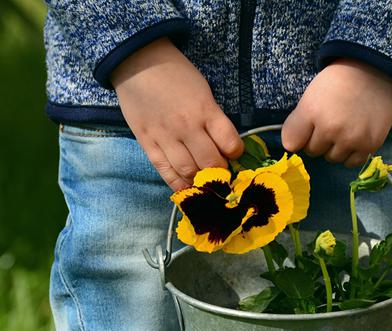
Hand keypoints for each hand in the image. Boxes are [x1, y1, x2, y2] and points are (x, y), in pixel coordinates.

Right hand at [111, 38, 243, 190]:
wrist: (137, 62)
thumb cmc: (176, 74)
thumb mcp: (203, 90)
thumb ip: (213, 118)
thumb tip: (223, 145)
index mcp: (205, 110)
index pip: (230, 143)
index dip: (236, 153)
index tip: (233, 153)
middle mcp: (187, 127)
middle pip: (211, 163)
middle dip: (220, 172)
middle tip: (221, 172)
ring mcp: (165, 137)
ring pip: (189, 171)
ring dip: (201, 181)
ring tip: (205, 181)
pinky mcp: (147, 144)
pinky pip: (165, 172)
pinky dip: (178, 184)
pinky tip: (187, 188)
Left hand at [281, 58, 391, 167]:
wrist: (374, 72)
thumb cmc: (338, 83)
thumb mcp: (310, 96)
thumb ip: (296, 123)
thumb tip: (292, 147)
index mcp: (311, 112)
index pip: (291, 143)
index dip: (299, 135)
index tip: (308, 127)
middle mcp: (330, 129)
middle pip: (313, 151)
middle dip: (319, 140)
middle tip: (332, 122)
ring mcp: (351, 139)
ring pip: (332, 158)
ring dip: (335, 148)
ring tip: (345, 128)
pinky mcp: (369, 145)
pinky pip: (351, 163)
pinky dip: (351, 154)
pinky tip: (355, 138)